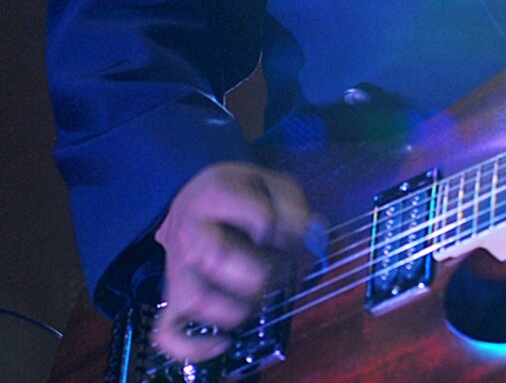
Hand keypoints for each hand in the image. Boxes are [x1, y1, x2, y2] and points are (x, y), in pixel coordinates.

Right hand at [150, 162, 313, 361]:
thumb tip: (314, 234)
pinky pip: (167, 333)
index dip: (289, 231)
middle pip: (219, 259)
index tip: (297, 234)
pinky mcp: (172, 299)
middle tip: (281, 271)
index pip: (260, 219)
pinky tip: (224, 342)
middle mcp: (189, 234)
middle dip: (263, 271)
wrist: (193, 201)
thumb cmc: (239, 193)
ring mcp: (177, 270)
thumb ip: (293, 205)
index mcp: (214, 195)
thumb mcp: (270, 182)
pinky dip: (193, 346)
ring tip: (259, 299)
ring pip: (195, 298)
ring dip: (238, 307)